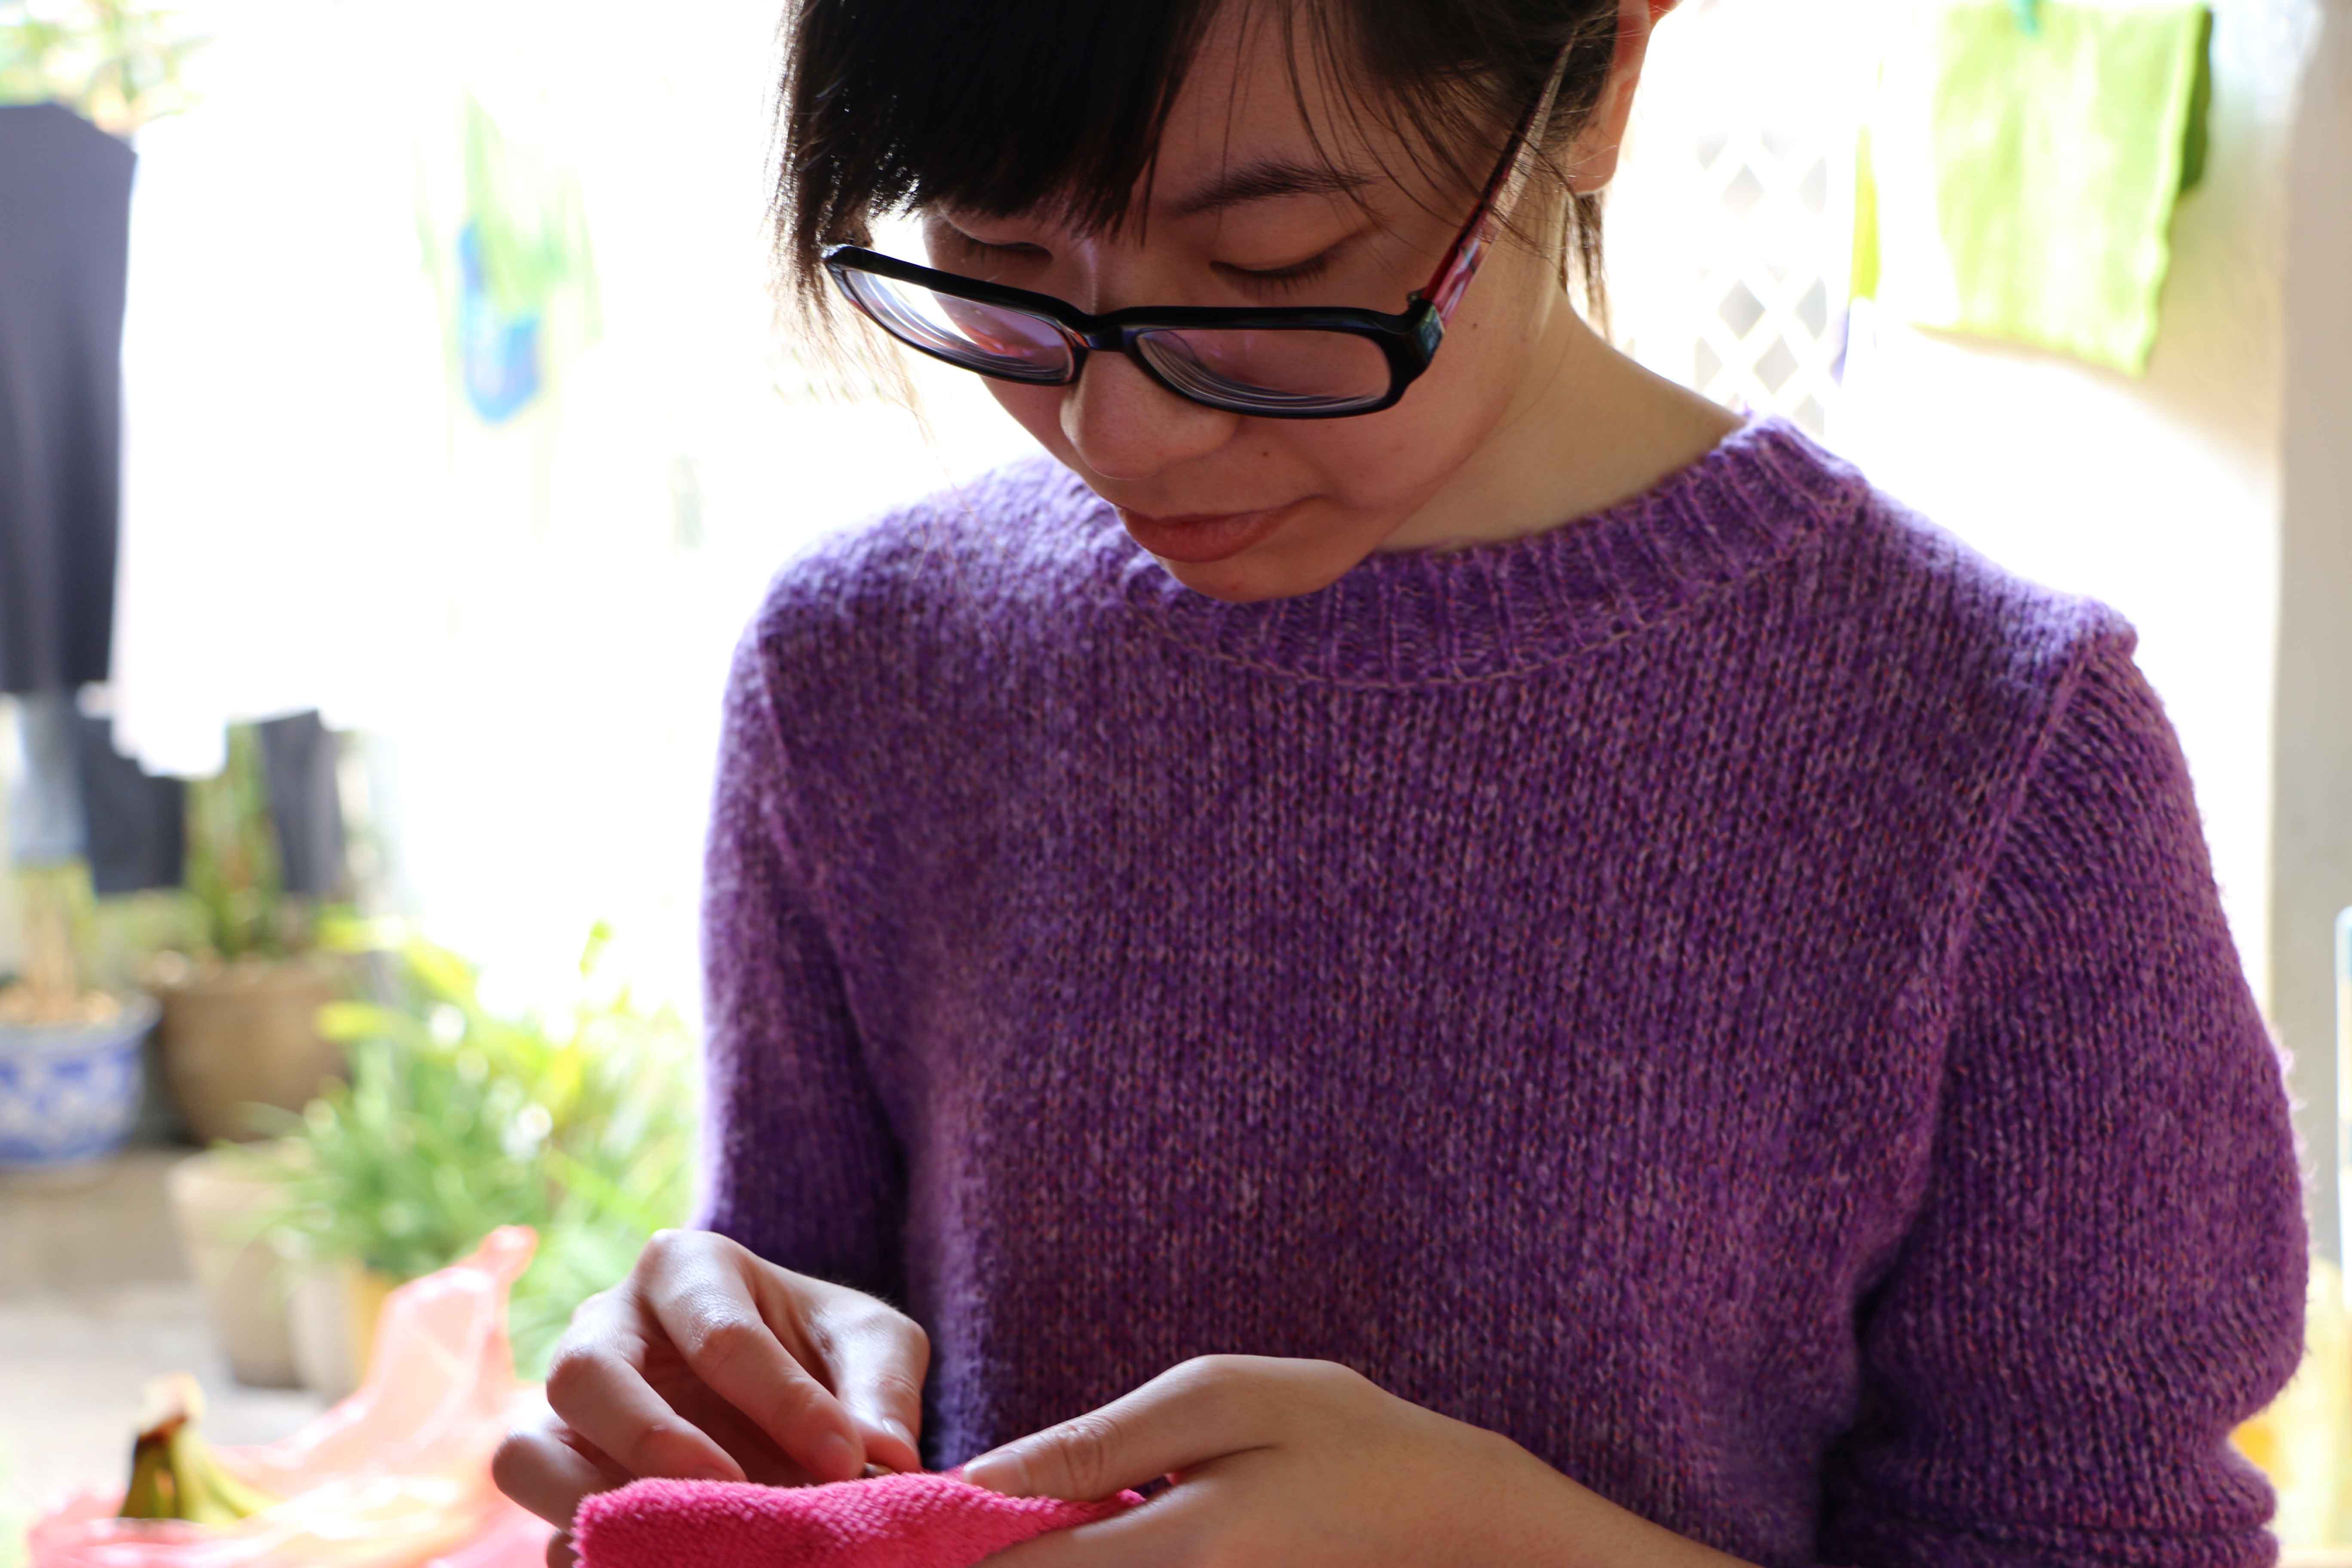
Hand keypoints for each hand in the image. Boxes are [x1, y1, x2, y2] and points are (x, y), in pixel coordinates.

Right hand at [491, 1228, 928, 1567]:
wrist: (781, 1385)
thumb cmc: (820, 1349)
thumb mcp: (871, 1344)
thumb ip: (881, 1391)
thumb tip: (889, 1460)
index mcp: (688, 1267)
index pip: (722, 1332)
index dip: (786, 1402)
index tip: (846, 1461)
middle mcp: (607, 1322)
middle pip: (587, 1372)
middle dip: (653, 1439)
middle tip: (730, 1488)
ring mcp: (565, 1401)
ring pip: (526, 1449)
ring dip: (590, 1500)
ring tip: (669, 1535)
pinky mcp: (551, 1467)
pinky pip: (536, 1514)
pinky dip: (581, 1542)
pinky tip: (645, 1557)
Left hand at [952, 1354, 1585, 1566]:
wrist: (1451, 1513)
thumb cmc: (1341, 1436)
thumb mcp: (1222, 1401)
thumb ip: (1101, 1443)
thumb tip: (984, 1478)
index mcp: (1181, 1547)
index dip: (947, 1551)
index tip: (889, 1525)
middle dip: (983, 1563)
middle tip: (924, 1532)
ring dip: (1038, 1563)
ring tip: (996, 1532)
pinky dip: (1085, 1565)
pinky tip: (1077, 1537)